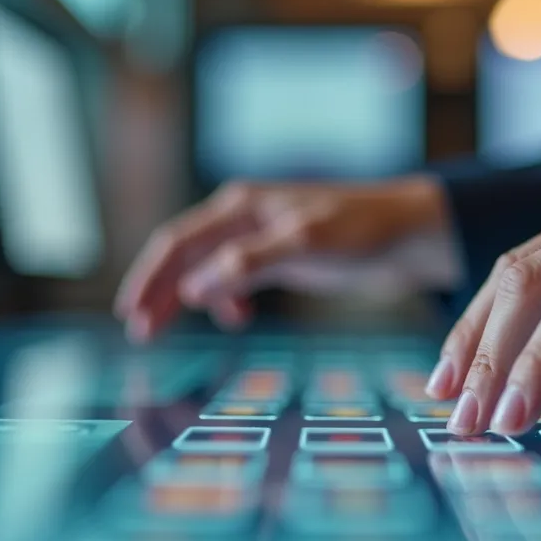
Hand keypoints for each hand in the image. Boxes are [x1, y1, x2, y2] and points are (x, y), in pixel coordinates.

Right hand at [114, 176, 457, 341]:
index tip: (130, 314)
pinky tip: (235, 318)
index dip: (148, 278)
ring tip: (167, 331)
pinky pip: (235, 275)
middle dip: (157, 291)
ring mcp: (261, 234)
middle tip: (139, 333)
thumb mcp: (304, 244)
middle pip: (183, 254)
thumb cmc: (361, 230)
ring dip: (185, 297)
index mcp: (241, 206)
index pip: (177, 242)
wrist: (410, 232)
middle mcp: (243, 215)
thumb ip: (249, 264)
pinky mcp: (281, 253)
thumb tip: (193, 288)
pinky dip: (224, 297)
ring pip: (205, 266)